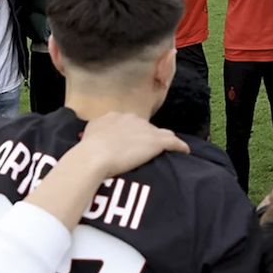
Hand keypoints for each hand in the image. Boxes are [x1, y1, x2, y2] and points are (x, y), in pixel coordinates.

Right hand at [75, 112, 189, 177]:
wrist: (95, 156)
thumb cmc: (88, 149)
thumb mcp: (88, 134)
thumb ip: (96, 130)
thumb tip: (94, 134)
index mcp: (116, 116)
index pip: (130, 122)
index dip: (133, 132)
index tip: (132, 141)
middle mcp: (132, 119)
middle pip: (147, 127)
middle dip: (148, 136)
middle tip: (146, 150)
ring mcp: (146, 129)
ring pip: (162, 133)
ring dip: (165, 140)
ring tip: (168, 150)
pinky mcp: (156, 141)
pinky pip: (174, 142)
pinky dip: (180, 147)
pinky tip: (184, 152)